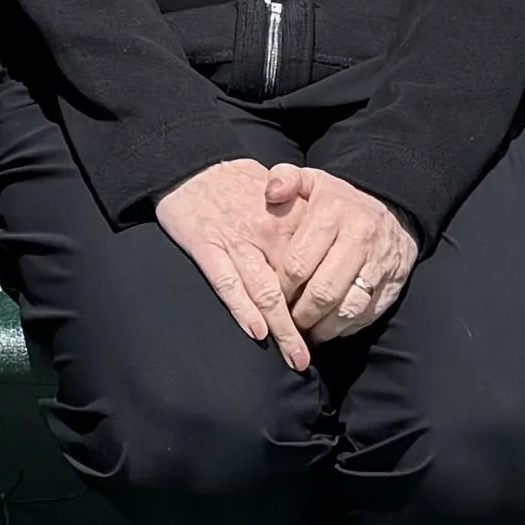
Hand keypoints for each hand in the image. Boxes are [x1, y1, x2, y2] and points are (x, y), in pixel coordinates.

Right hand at [154, 159, 308, 364]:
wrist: (190, 165)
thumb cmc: (237, 182)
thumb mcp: (279, 189)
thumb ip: (302, 218)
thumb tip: (327, 248)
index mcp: (288, 217)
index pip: (316, 263)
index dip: (326, 295)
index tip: (335, 323)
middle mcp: (266, 232)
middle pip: (295, 285)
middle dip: (306, 324)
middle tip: (314, 356)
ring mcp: (236, 241)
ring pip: (265, 291)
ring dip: (282, 329)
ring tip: (296, 359)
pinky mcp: (206, 247)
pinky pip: (227, 283)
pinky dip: (242, 309)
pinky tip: (256, 332)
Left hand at [263, 168, 419, 346]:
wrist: (393, 213)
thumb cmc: (339, 203)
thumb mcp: (312, 181)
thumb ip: (285, 179)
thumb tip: (271, 193)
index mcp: (333, 213)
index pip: (298, 262)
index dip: (281, 286)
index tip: (274, 293)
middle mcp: (359, 239)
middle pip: (323, 292)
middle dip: (300, 313)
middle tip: (288, 319)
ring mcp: (379, 265)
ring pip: (346, 309)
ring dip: (322, 327)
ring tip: (307, 327)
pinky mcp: (392, 285)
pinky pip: (365, 316)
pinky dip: (344, 328)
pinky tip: (329, 326)